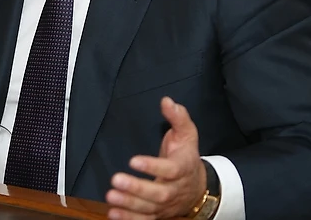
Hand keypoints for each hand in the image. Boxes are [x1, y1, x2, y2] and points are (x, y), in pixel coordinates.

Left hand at [105, 97, 206, 218]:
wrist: (199, 187)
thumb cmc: (187, 155)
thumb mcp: (187, 134)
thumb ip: (178, 117)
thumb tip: (167, 101)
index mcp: (183, 167)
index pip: (170, 169)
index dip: (153, 166)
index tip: (133, 160)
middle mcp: (176, 189)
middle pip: (159, 193)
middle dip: (137, 188)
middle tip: (116, 180)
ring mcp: (167, 204)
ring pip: (150, 208)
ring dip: (130, 205)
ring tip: (111, 196)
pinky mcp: (159, 213)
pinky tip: (112, 214)